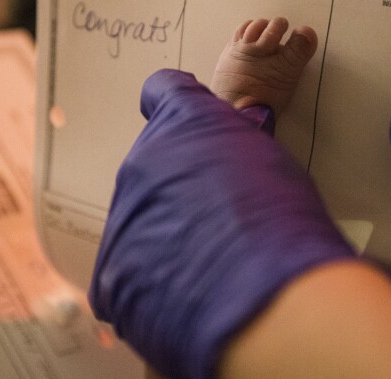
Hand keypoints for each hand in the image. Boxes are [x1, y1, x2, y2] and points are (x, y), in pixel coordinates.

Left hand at [89, 69, 354, 378]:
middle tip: (220, 220)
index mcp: (182, 122)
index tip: (183, 124)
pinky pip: (130, 274)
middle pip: (153, 170)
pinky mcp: (110, 277)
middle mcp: (141, 163)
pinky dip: (156, 286)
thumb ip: (237, 148)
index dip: (174, 107)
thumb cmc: (281, 224)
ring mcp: (122, 219)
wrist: (264, 300)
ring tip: (212, 265)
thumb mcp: (270, 161)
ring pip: (142, 223)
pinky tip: (192, 295)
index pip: (163, 91)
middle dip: (180, 191)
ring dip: (168, 239)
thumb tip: (236, 152)